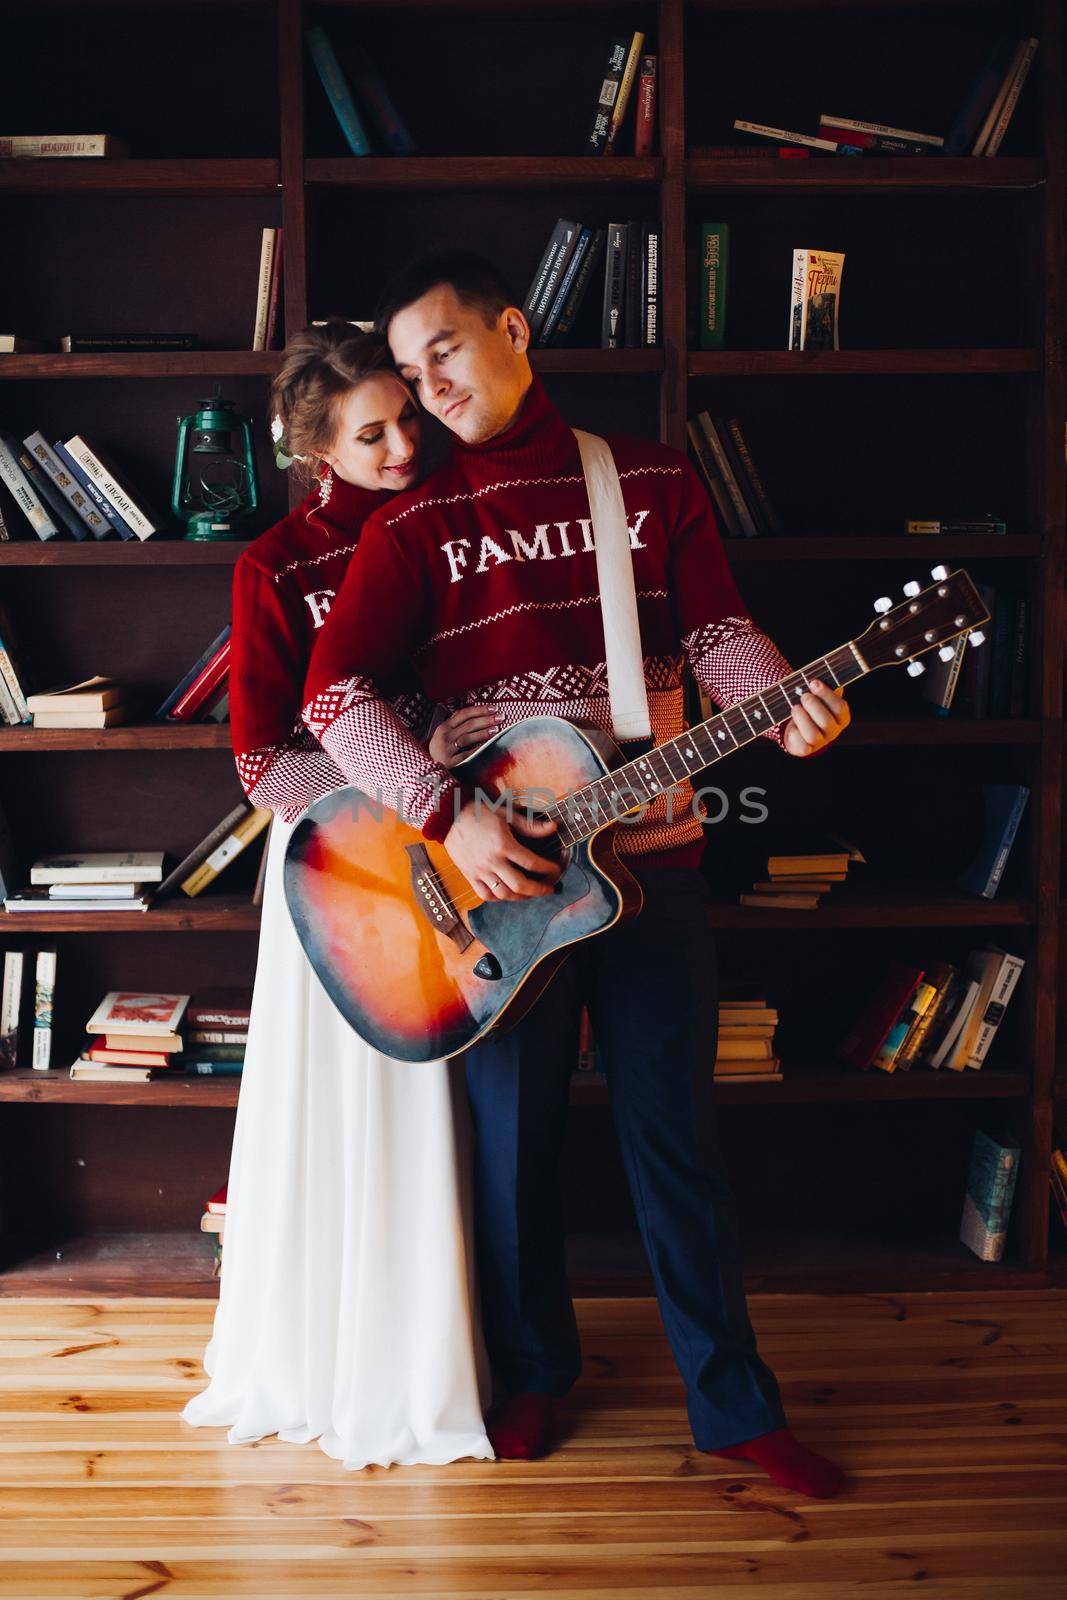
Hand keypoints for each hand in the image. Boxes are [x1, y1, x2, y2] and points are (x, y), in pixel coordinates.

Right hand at [430, 705, 498, 769]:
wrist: (429, 768)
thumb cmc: (440, 749)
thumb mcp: (445, 734)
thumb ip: (457, 724)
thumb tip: (479, 713)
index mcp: (444, 727)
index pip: (464, 714)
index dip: (480, 709)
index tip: (494, 708)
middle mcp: (444, 736)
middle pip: (468, 724)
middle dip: (486, 719)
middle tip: (501, 717)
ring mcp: (447, 749)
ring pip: (467, 738)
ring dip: (483, 733)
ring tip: (496, 729)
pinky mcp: (450, 762)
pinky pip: (466, 754)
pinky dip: (477, 749)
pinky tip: (487, 746)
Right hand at [444, 800, 559, 900]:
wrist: (449, 816)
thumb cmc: (480, 812)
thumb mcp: (507, 814)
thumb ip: (530, 825)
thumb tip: (553, 828)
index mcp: (503, 845)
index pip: (531, 863)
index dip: (548, 869)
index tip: (556, 870)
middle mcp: (492, 861)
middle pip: (520, 885)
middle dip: (539, 890)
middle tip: (550, 889)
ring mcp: (479, 871)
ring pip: (504, 894)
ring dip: (522, 897)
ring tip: (531, 893)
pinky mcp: (469, 875)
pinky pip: (486, 895)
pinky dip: (499, 898)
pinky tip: (508, 893)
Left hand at [783, 679, 850, 757]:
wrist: (798, 727)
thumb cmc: (810, 706)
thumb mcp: (819, 695)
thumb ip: (824, 686)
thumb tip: (827, 668)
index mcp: (841, 717)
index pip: (840, 707)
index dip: (827, 695)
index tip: (813, 682)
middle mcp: (833, 731)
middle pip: (826, 721)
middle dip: (813, 706)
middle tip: (803, 696)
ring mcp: (820, 742)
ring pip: (813, 735)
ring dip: (802, 719)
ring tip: (795, 708)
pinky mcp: (806, 750)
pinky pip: (802, 747)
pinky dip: (795, 734)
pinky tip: (791, 726)